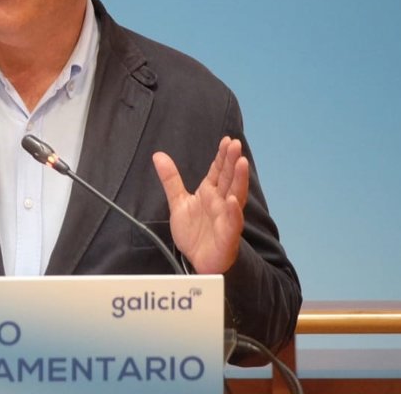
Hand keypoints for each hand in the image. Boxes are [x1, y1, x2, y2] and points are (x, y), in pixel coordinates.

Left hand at [152, 136, 248, 273]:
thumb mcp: (178, 202)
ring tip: (242, 164)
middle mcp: (221, 202)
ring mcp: (226, 217)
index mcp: (210, 192)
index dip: (223, 156)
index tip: (227, 140)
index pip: (218, 170)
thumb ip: (171, 179)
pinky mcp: (227, 235)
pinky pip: (232, 222)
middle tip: (236, 144)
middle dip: (232, 161)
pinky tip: (231, 200)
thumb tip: (158, 155)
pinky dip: (233, 211)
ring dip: (239, 180)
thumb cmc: (194, 232)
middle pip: (228, 178)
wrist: (197, 261)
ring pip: (234, 196)